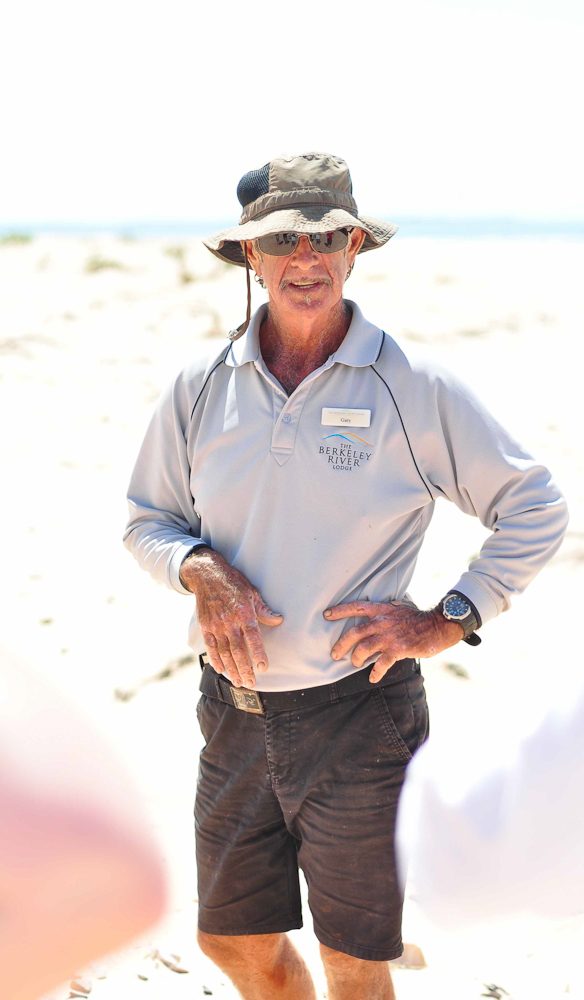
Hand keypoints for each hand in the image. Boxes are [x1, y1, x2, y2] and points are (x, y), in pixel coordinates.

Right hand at [180, 548, 282, 687]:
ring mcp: (216, 625)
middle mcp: (229, 622)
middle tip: (251, 683)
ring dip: (232, 669)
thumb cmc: (233, 583)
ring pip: (224, 652)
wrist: (207, 575)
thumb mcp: (252, 592)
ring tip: (238, 682)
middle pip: (238, 651)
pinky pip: (211, 647)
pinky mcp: (206, 627)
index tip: (263, 668)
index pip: (253, 638)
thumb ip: (264, 610)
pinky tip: (221, 670)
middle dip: (245, 669)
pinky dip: (215, 660)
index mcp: (244, 613)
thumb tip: (278, 620)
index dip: (258, 654)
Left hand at [323, 600, 463, 682]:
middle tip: (334, 654)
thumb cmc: (418, 618)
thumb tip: (375, 614)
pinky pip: (381, 664)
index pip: (355, 607)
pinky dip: (375, 673)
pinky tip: (373, 678)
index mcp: (381, 610)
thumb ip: (385, 611)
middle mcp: (382, 622)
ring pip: (363, 649)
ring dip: (356, 658)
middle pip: (354, 633)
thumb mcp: (398, 608)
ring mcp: (389, 636)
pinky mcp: (397, 650)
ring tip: (355, 664)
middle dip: (341, 644)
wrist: (437, 625)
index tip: (326, 615)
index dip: (340, 611)